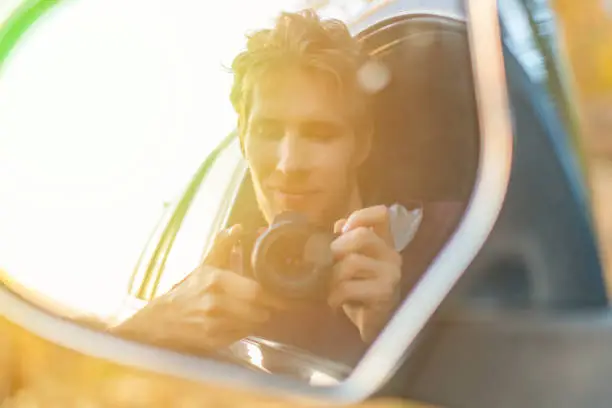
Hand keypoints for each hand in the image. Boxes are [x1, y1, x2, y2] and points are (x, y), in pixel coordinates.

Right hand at [111, 225, 286, 353]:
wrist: (162, 320)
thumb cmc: (189, 290)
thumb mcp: (206, 265)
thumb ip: (223, 245)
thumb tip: (237, 228)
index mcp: (217, 281)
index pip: (256, 292)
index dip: (273, 297)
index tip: (285, 297)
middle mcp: (216, 303)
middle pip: (258, 310)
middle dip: (267, 308)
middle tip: (271, 305)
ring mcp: (214, 324)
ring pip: (252, 324)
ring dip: (257, 319)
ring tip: (254, 312)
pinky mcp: (213, 341)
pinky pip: (241, 335)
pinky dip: (244, 329)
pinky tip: (239, 322)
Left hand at [329, 206, 401, 343]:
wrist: (374, 326)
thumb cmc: (360, 291)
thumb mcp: (352, 262)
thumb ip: (345, 241)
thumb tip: (336, 226)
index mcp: (384, 242)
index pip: (381, 214)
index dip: (360, 216)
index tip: (342, 230)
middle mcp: (392, 255)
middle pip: (363, 235)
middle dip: (337, 248)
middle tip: (329, 265)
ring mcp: (391, 275)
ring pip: (352, 262)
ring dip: (332, 277)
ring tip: (331, 288)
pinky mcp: (383, 295)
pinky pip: (348, 287)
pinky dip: (334, 296)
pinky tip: (334, 303)